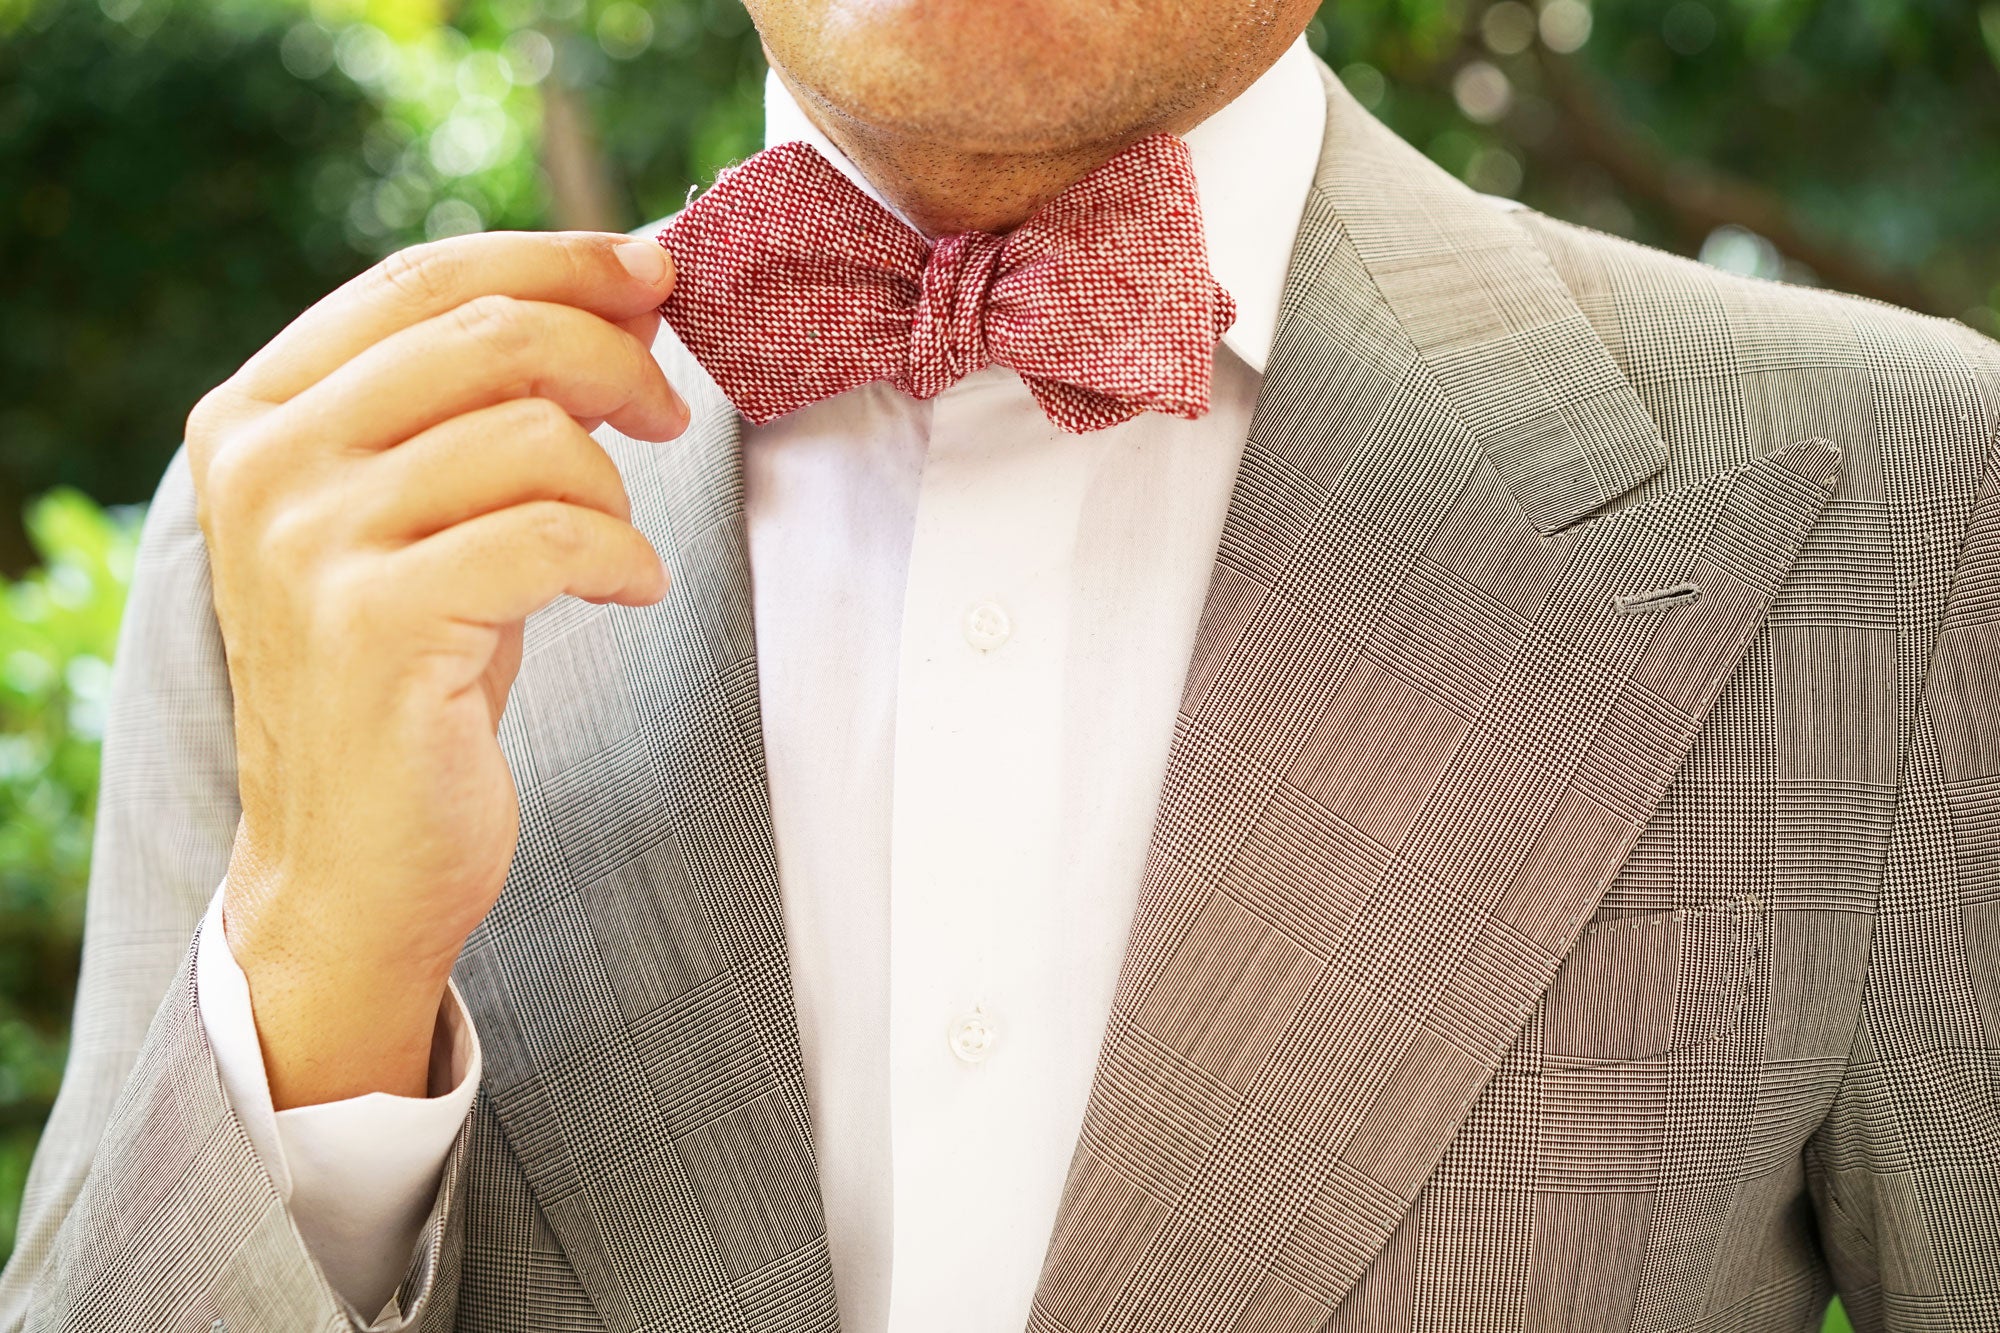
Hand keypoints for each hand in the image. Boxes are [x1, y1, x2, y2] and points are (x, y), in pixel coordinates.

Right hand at [185, 230, 685, 1107]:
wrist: (351, 864)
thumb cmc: (412, 676)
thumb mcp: (427, 515)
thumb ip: (482, 403)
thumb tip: (623, 290)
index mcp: (258, 413)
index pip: (420, 278)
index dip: (553, 258)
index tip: (652, 274)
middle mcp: (265, 463)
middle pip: (484, 331)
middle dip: (611, 353)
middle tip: (671, 410)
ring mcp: (308, 544)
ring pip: (529, 431)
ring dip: (615, 480)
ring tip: (619, 541)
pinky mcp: (376, 626)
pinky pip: (553, 535)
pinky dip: (621, 555)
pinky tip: (629, 589)